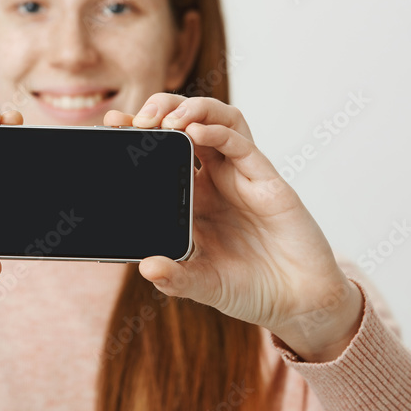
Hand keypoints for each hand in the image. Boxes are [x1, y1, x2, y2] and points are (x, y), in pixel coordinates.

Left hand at [104, 93, 362, 361]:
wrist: (298, 302)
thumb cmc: (249, 288)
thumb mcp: (203, 285)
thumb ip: (176, 278)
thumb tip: (147, 268)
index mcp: (192, 197)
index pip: (162, 150)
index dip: (139, 132)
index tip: (112, 124)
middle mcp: (214, 180)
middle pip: (186, 123)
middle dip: (161, 109)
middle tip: (137, 120)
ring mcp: (240, 176)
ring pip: (216, 121)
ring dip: (191, 109)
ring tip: (166, 119)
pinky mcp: (266, 180)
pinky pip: (240, 144)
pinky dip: (217, 132)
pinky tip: (195, 134)